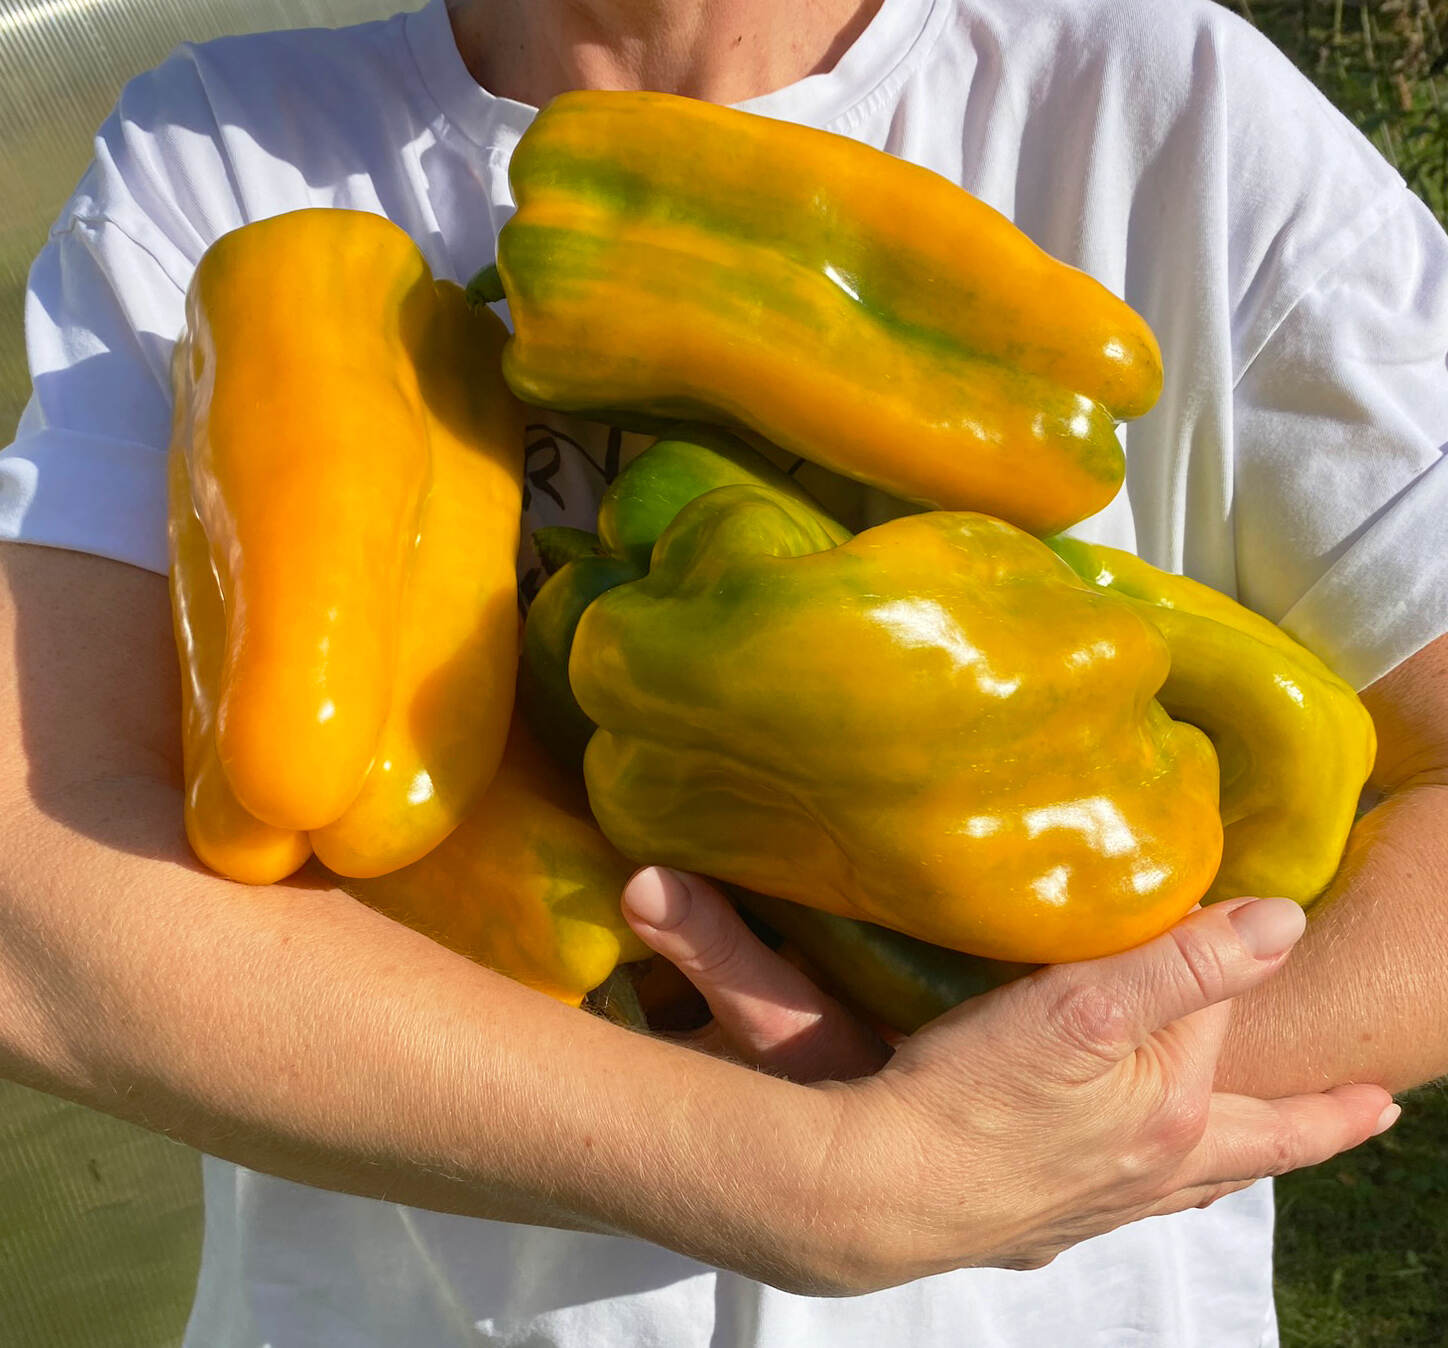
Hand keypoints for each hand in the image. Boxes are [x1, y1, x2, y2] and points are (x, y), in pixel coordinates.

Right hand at [623, 869, 1396, 1289]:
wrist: (880, 1192)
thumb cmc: (976, 1095)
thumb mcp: (1083, 1009)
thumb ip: (1183, 965)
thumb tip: (1283, 923)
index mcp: (1174, 1116)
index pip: (1221, 1013)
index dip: (1227, 956)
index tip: (1250, 916)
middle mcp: (1151, 1171)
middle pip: (1253, 1139)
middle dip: (1315, 1123)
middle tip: (1370, 1112)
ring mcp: (1097, 1205)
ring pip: (1193, 1182)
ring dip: (1239, 1160)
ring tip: (1262, 1153)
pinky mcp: (1042, 1220)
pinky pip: (1125, 1204)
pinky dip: (1153, 1187)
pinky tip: (1119, 1181)